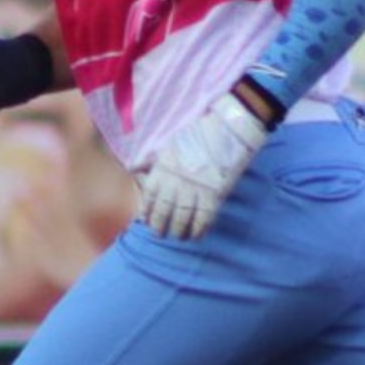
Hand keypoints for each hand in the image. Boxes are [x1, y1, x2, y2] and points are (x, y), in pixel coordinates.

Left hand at [135, 88, 272, 239]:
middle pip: (163, 212)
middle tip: (162, 233)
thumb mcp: (169, 145)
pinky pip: (203, 219)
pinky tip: (197, 235)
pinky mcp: (213, 194)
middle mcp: (175, 182)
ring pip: (182, 219)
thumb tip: (137, 169)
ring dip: (179, 231)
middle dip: (160, 226)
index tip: (148, 220)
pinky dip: (199, 229)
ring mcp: (194, 189)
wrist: (226, 128)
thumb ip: (154, 161)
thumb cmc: (198, 134)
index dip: (148, 212)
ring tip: (179, 237)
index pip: (149, 197)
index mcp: (163, 168)